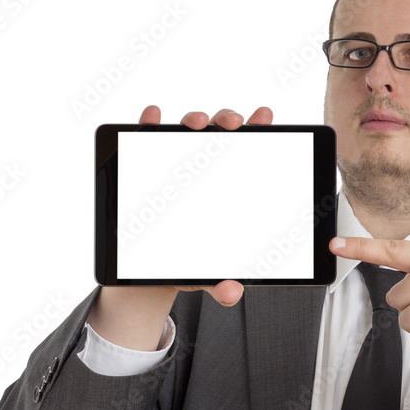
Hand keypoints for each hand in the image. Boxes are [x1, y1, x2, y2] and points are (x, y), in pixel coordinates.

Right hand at [140, 104, 273, 307]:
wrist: (151, 270)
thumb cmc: (190, 261)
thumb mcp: (209, 274)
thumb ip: (222, 284)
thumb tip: (232, 293)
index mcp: (229, 183)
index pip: (249, 149)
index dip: (259, 129)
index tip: (266, 117)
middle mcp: (204, 166)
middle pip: (219, 132)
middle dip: (227, 120)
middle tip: (232, 124)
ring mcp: (175, 163)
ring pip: (186, 131)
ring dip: (193, 119)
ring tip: (196, 123)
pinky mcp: (144, 166)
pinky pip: (144, 139)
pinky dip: (148, 123)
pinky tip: (152, 117)